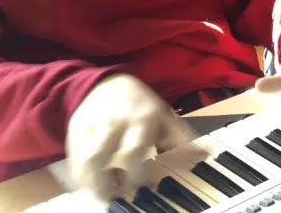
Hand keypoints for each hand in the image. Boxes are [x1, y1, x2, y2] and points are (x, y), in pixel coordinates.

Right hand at [66, 74, 192, 201]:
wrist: (105, 83)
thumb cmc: (140, 104)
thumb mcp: (164, 115)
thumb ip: (182, 136)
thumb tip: (206, 153)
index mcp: (140, 118)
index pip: (134, 150)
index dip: (136, 174)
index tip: (143, 187)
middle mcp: (113, 123)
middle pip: (102, 157)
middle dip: (108, 183)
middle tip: (118, 196)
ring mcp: (91, 128)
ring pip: (85, 160)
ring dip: (92, 183)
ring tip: (102, 195)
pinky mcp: (75, 132)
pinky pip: (74, 159)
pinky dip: (80, 177)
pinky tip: (89, 187)